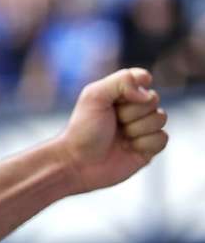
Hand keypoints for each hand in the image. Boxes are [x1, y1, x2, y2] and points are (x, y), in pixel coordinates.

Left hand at [56, 67, 168, 193]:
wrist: (79, 163)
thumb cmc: (83, 129)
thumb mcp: (94, 96)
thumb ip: (122, 81)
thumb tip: (148, 92)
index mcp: (119, 94)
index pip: (143, 79)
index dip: (135, 89)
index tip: (117, 100)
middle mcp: (133, 109)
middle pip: (153, 99)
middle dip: (131, 112)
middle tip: (113, 122)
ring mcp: (142, 129)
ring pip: (160, 118)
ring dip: (137, 128)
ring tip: (120, 137)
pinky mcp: (148, 148)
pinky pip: (163, 138)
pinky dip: (145, 143)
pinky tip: (129, 148)